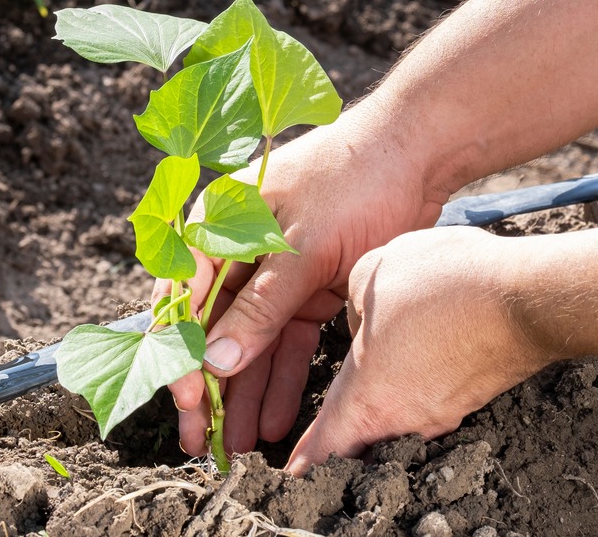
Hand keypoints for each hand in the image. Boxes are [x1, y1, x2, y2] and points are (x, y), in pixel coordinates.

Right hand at [165, 108, 451, 456]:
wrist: (415, 150)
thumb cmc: (352, 179)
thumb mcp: (302, 246)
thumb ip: (260, 306)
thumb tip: (216, 362)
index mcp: (217, 225)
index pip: (183, 301)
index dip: (182, 355)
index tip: (188, 403)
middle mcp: (237, 249)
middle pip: (213, 329)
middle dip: (209, 389)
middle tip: (204, 444)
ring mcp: (275, 268)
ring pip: (250, 341)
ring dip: (244, 392)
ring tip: (240, 447)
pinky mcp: (310, 284)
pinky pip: (286, 338)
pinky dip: (282, 375)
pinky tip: (276, 419)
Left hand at [285, 226, 548, 473]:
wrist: (525, 297)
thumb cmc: (443, 286)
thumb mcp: (369, 276)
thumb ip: (350, 307)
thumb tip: (364, 323)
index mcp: (367, 400)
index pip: (324, 450)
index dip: (303, 464)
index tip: (290, 476)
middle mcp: (404, 419)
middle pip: (362, 440)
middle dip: (342, 438)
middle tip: (324, 432)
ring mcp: (443, 412)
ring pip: (400, 417)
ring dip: (386, 401)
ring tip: (380, 370)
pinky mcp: (471, 396)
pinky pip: (432, 397)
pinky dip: (419, 382)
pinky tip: (420, 350)